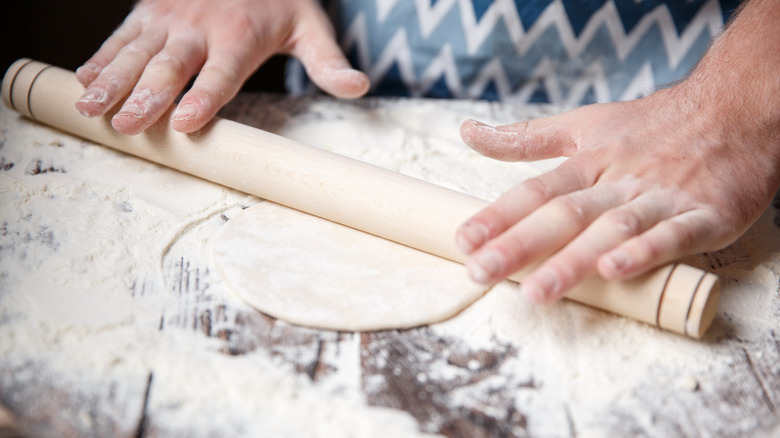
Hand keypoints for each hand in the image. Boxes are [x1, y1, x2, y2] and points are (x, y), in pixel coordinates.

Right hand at [74, 0, 368, 133]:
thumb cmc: (278, 0)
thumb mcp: (310, 26)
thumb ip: (328, 61)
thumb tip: (359, 88)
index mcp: (240, 36)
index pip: (222, 73)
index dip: (204, 98)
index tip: (186, 122)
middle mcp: (199, 27)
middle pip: (171, 66)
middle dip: (147, 96)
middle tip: (126, 125)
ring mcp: (169, 19)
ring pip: (136, 52)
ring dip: (112, 80)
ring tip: (89, 108)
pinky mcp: (148, 13)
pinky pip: (120, 38)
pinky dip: (100, 59)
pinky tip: (80, 83)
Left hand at [456, 84, 779, 302]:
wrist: (734, 108)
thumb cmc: (652, 125)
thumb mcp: (583, 125)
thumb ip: (525, 138)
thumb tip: (468, 132)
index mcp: (589, 163)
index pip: (536, 191)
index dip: (499, 215)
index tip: (464, 240)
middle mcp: (619, 181)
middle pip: (564, 214)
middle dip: (519, 245)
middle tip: (480, 272)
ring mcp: (662, 197)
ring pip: (612, 229)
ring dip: (573, 261)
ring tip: (537, 291)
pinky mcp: (705, 214)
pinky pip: (674, 235)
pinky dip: (645, 252)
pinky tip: (616, 271)